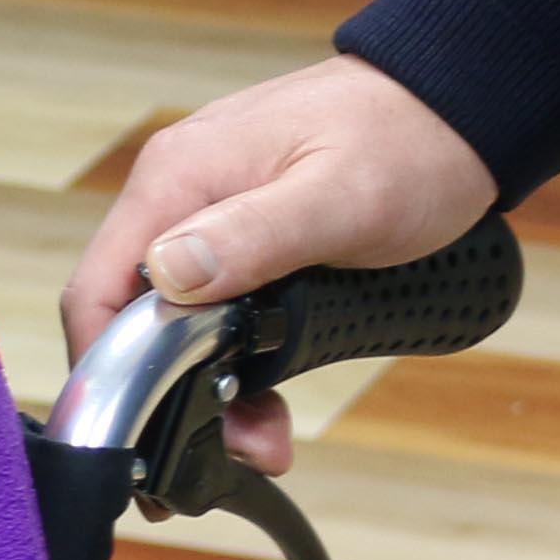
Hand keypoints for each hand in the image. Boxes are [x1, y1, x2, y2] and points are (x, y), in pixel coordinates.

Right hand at [60, 54, 497, 476]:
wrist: (461, 105)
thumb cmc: (413, 142)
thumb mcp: (343, 198)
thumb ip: (254, 236)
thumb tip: (170, 275)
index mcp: (179, 179)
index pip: (98, 291)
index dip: (110, 373)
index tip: (151, 435)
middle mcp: (177, 195)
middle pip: (130, 319)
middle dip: (166, 397)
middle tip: (230, 454)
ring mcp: (206, 215)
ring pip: (171, 324)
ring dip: (205, 390)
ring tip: (261, 441)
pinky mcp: (240, 236)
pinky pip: (209, 311)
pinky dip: (233, 363)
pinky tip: (268, 400)